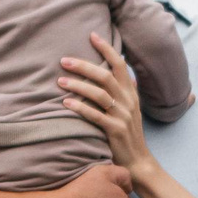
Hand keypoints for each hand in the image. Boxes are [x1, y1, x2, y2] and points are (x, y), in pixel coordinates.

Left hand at [56, 33, 147, 169]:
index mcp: (131, 93)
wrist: (138, 161)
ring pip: (99, 94)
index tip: (91, 35)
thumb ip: (125, 91)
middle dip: (84, 65)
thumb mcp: (131, 109)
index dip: (106, 48)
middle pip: (105, 76)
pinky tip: (66, 103)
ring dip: (78, 85)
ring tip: (60, 81)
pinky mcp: (115, 131)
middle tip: (64, 60)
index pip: (120, 64)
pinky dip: (80, 108)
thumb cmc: (128, 133)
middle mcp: (128, 101)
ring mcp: (122, 116)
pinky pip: (95, 115)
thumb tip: (121, 74)